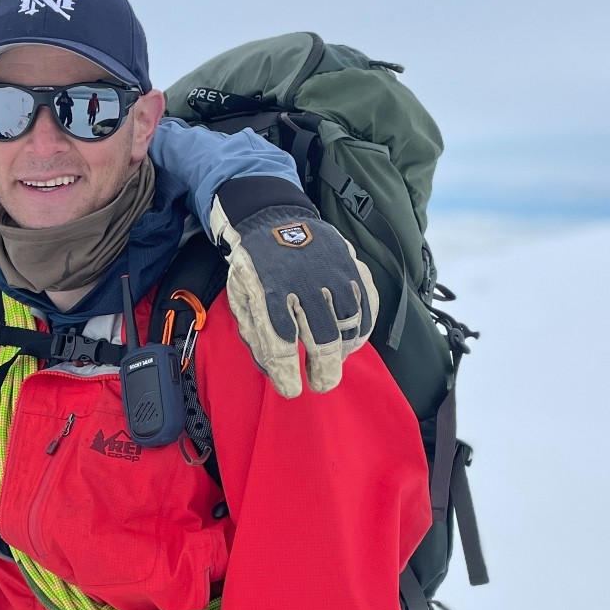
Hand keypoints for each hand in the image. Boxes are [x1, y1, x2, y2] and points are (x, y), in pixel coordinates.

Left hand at [210, 177, 377, 396]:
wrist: (272, 218)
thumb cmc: (255, 268)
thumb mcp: (242, 299)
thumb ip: (256, 335)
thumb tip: (276, 371)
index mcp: (268, 290)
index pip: (280, 343)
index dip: (287, 374)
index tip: (292, 390)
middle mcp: (303, 280)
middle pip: (323, 337)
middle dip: (324, 370)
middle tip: (320, 385)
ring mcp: (332, 271)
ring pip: (350, 323)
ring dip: (344, 350)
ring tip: (333, 360)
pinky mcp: (351, 264)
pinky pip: (368, 302)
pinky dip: (363, 327)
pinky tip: (351, 340)